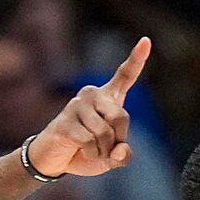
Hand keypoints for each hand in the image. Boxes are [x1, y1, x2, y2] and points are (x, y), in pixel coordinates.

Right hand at [23, 38, 148, 178]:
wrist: (54, 159)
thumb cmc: (86, 152)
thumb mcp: (111, 156)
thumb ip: (123, 154)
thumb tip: (120, 151)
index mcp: (107, 98)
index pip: (124, 76)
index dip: (136, 59)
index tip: (146, 41)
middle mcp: (92, 95)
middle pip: (121, 116)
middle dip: (118, 139)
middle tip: (106, 147)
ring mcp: (77, 106)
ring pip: (105, 133)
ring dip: (103, 151)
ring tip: (90, 149)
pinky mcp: (65, 121)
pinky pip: (90, 142)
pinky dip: (91, 154)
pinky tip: (79, 150)